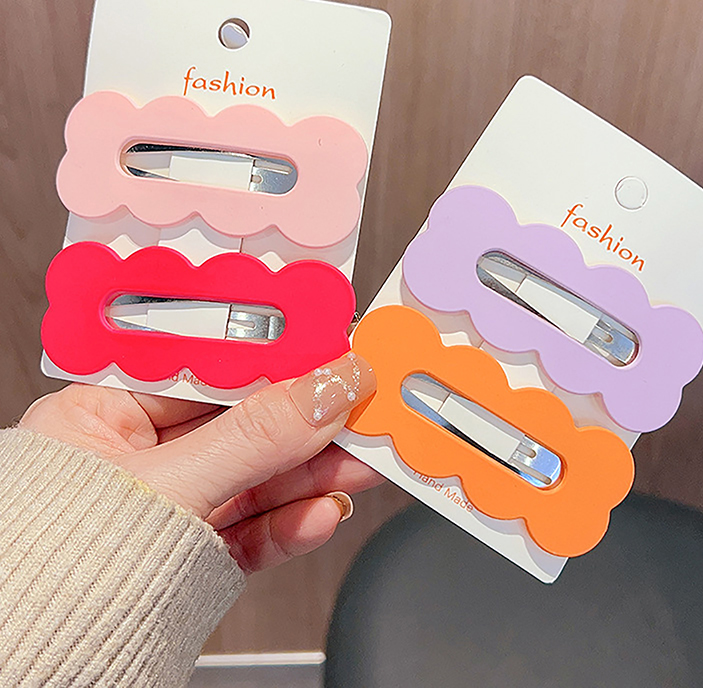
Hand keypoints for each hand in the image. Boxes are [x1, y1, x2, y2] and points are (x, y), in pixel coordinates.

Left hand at [19, 353, 379, 572]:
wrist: (37, 681)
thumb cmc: (52, 576)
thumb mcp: (167, 487)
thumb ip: (254, 438)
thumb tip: (324, 392)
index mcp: (101, 414)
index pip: (203, 367)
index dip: (269, 355)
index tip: (327, 351)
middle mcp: (137, 455)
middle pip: (241, 422)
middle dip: (307, 420)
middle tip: (361, 408)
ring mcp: (172, 505)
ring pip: (256, 477)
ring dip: (315, 472)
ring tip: (361, 462)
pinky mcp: (195, 551)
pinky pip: (252, 528)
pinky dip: (290, 523)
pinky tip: (321, 513)